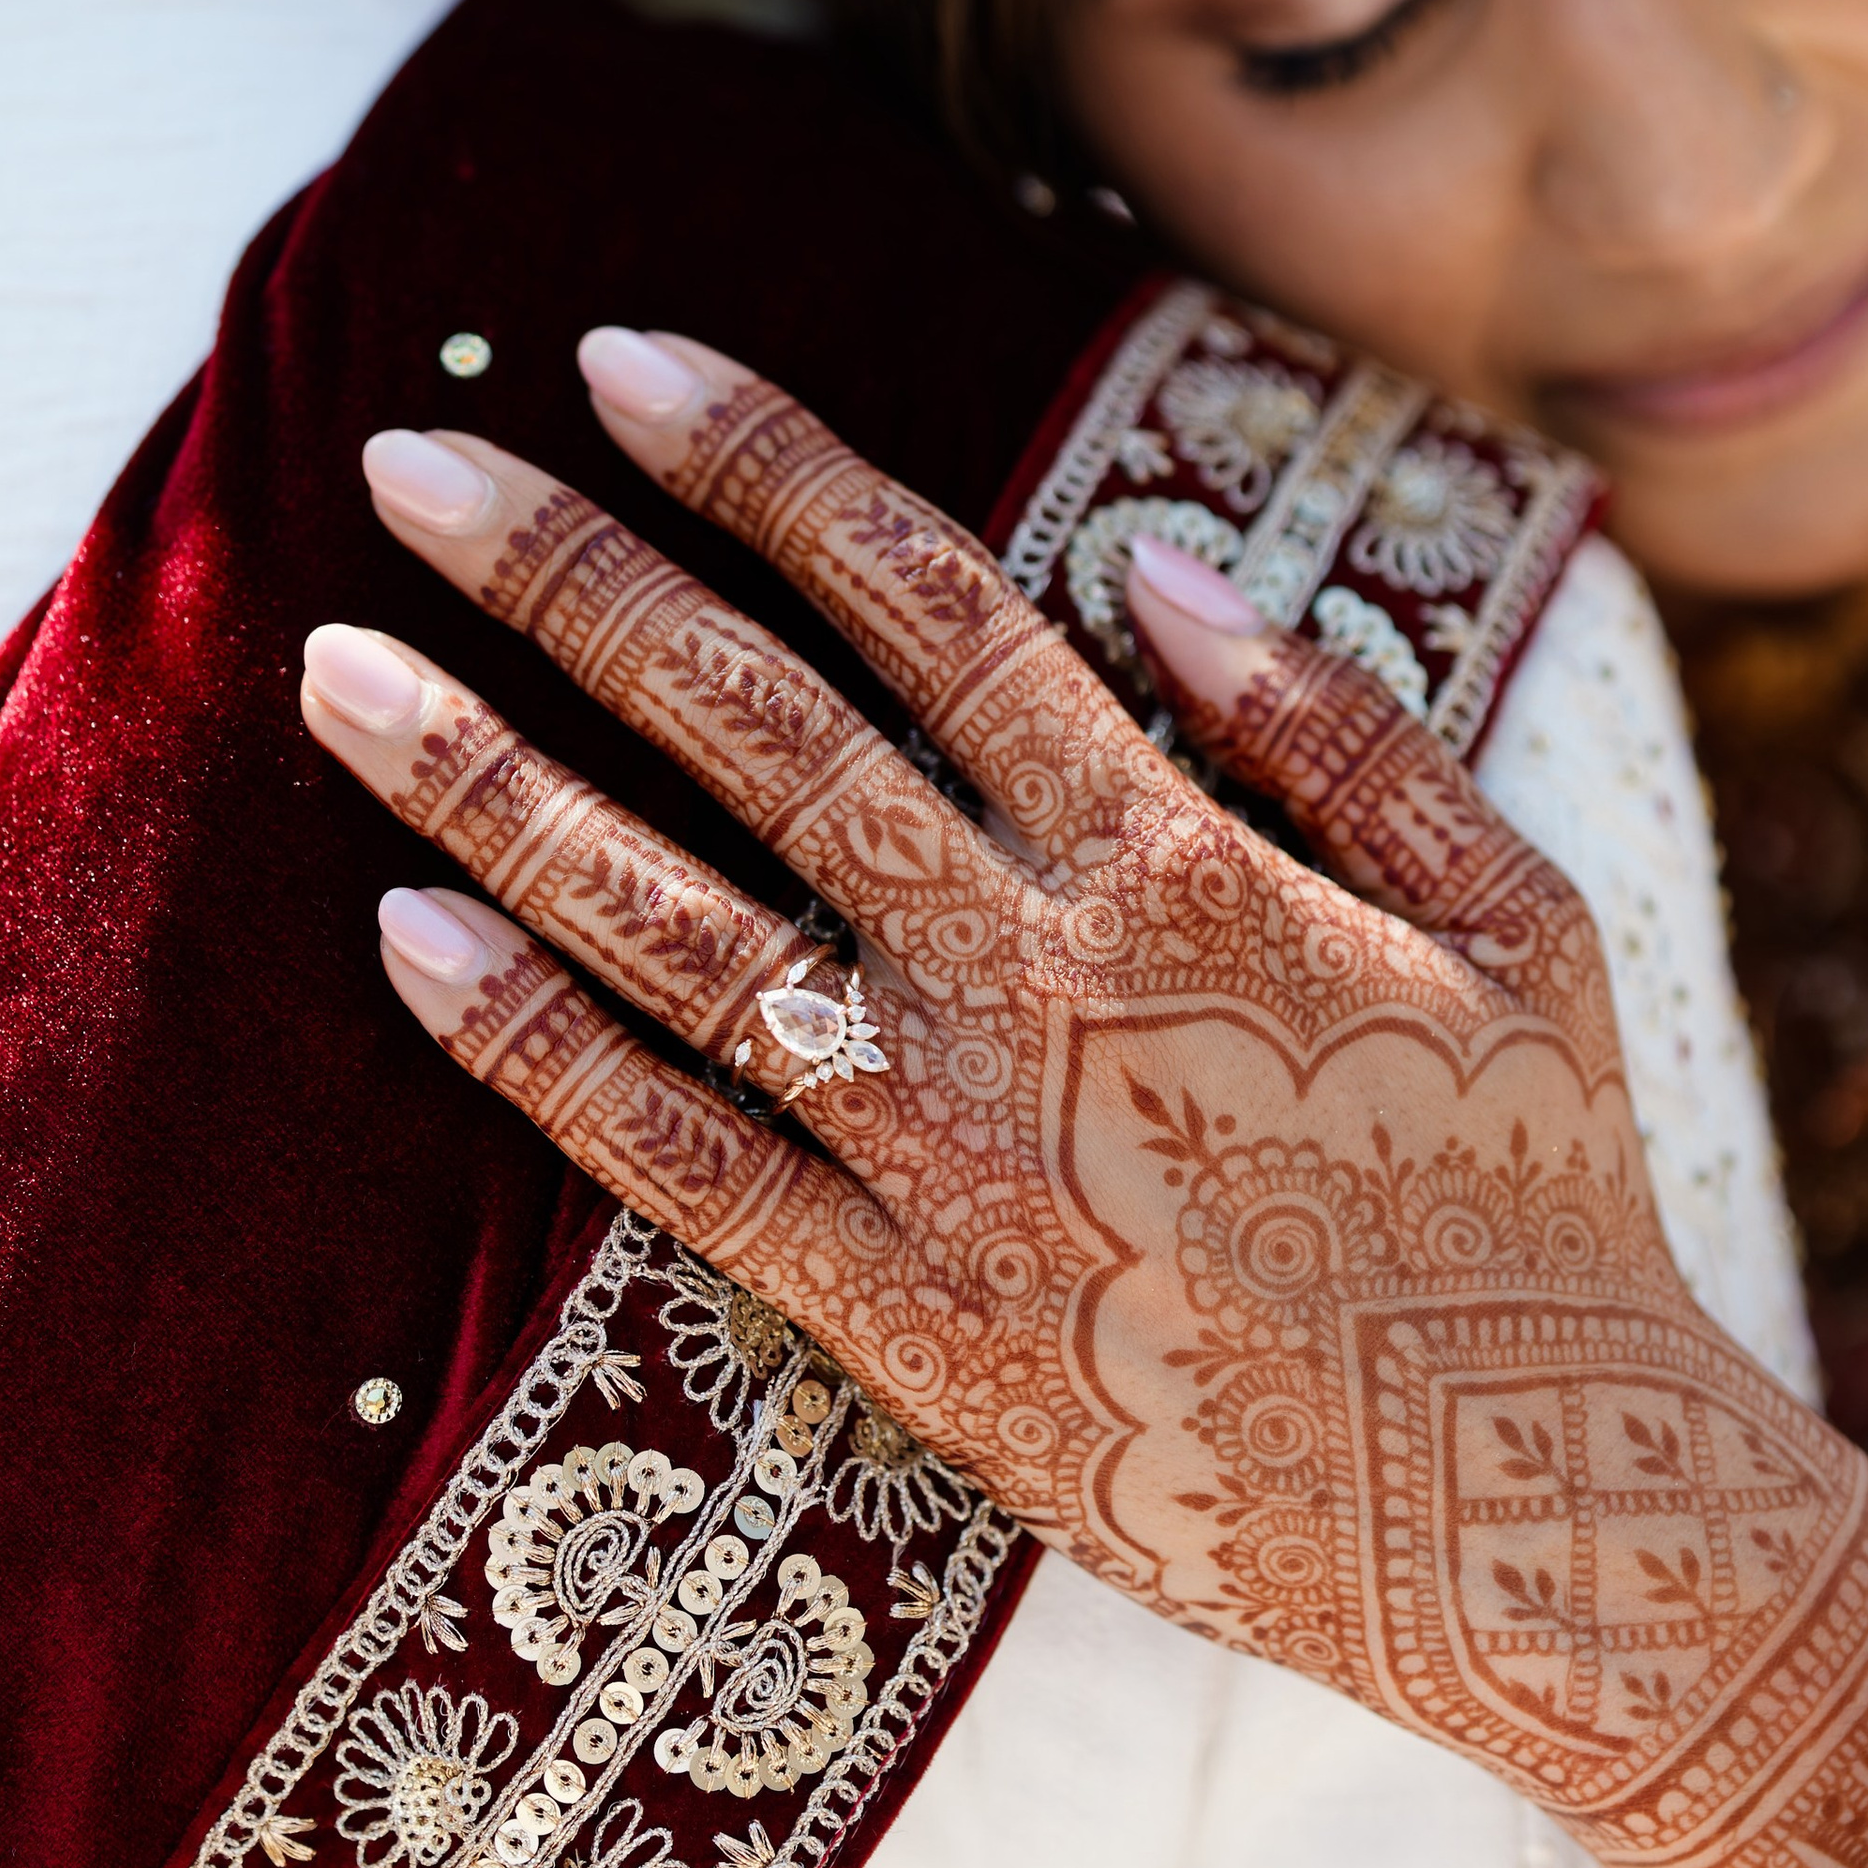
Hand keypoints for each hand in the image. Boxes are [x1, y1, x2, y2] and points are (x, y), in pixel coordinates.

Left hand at [302, 329, 1867, 1867]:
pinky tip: (405, 941)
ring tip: (334, 673)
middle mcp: (1032, 976)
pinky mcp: (901, 1314)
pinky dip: (535, 1049)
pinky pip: (677, 1159)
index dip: (761, 464)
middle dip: (568, 576)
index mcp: (1178, 855)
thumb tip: (1155, 556)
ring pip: (670, 927)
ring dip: (489, 785)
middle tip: (405, 457)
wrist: (1524, 1505)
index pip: (926, 600)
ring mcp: (950, 1149)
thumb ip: (1342, 724)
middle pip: (754, 725)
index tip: (618, 362)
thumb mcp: (1516, 917)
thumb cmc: (1533, 1191)